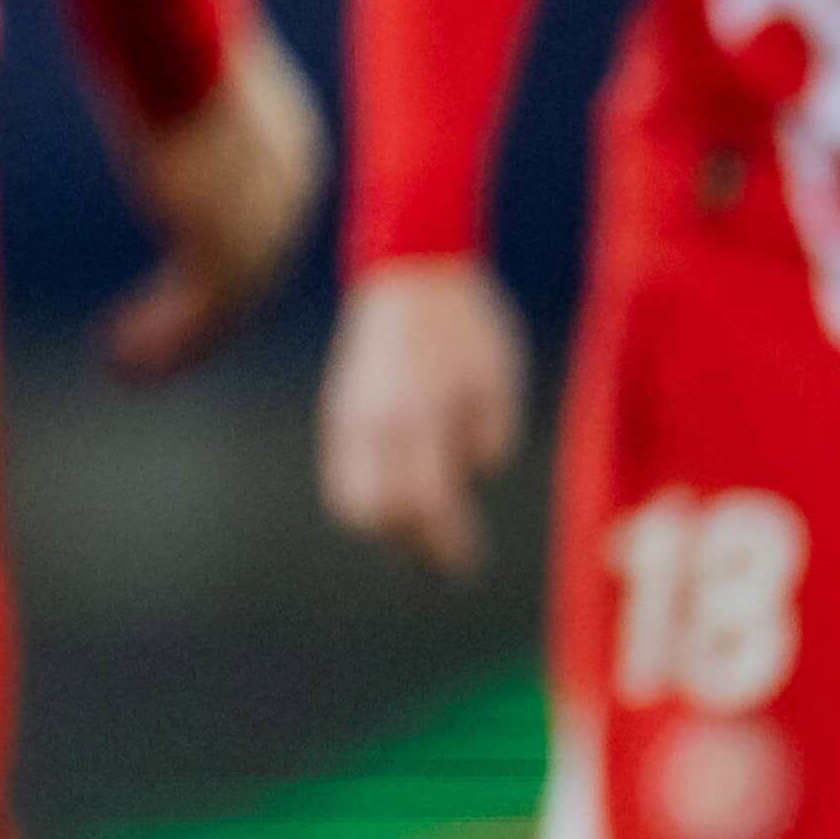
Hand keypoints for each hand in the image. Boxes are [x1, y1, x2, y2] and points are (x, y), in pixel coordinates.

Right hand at [106, 25, 323, 378]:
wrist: (172, 33)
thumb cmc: (163, 29)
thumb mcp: (183, 62)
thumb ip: (175, 83)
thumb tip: (137, 55)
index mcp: (291, 145)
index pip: (262, 222)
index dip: (213, 268)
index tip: (172, 297)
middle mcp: (290, 187)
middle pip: (249, 271)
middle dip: (197, 317)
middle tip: (143, 344)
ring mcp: (264, 216)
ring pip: (226, 303)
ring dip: (174, 341)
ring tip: (122, 362)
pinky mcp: (223, 239)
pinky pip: (198, 313)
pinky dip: (161, 342)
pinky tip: (116, 354)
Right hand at [317, 257, 529, 579]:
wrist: (410, 274)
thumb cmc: (468, 326)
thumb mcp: (499, 379)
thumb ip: (490, 436)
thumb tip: (471, 475)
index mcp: (421, 416)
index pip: (428, 503)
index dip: (447, 542)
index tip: (468, 564)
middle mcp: (377, 425)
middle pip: (382, 514)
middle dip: (413, 546)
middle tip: (445, 564)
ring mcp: (350, 420)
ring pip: (352, 500)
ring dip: (385, 528)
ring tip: (420, 538)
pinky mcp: (340, 413)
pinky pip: (343, 474)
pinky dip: (368, 500)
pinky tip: (398, 500)